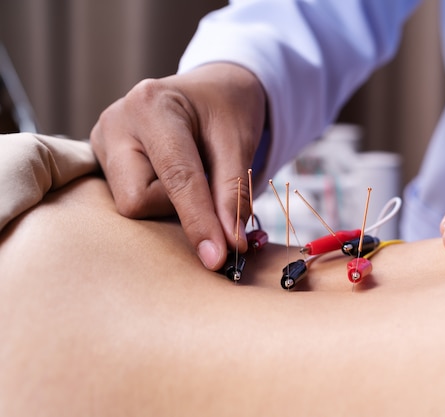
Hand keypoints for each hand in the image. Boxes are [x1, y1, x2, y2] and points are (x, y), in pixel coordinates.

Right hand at [90, 63, 265, 269]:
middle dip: (176, 205)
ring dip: (169, 202)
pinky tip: (170, 177)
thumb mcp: (240, 142)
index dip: (199, 221)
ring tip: (188, 170)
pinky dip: (159, 199)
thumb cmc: (227, 110)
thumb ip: (234, 193)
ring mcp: (102, 141)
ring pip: (132, 206)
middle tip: (204, 179)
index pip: (175, 177)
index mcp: (151, 105)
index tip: (218, 257)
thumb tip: (231, 245)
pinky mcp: (103, 160)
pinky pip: (129, 200)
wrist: (213, 91)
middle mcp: (116, 121)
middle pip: (137, 200)